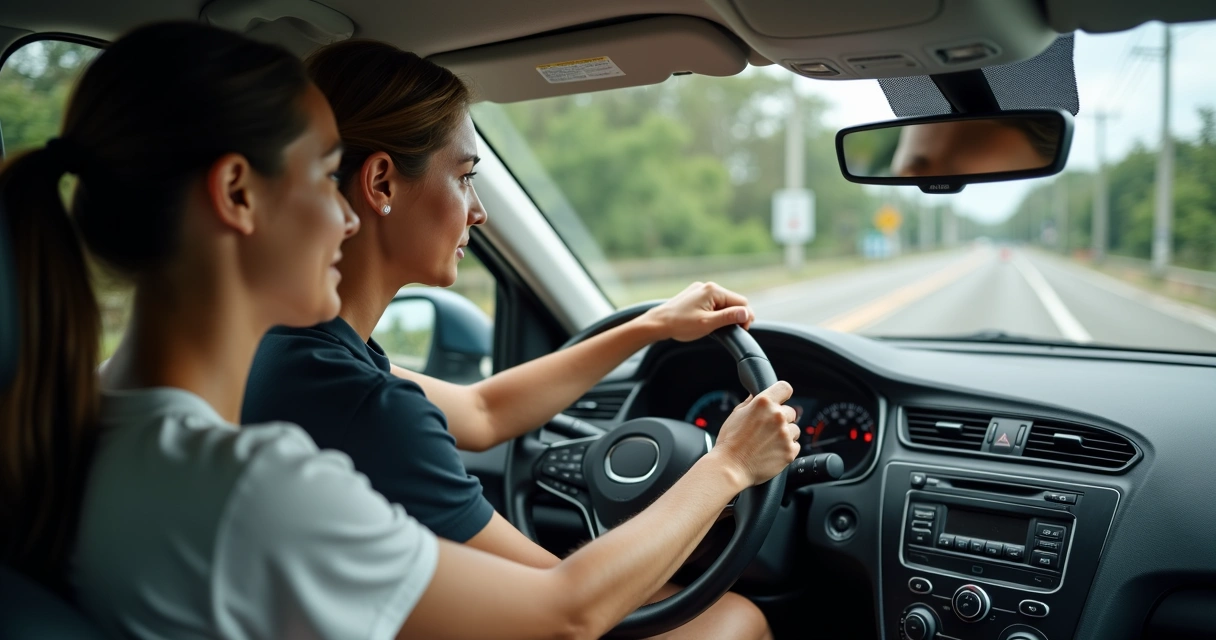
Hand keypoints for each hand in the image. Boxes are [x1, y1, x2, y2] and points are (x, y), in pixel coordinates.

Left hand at [641, 282, 756, 342]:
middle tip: (726, 331)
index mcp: (713, 290)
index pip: (741, 302)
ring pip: (722, 303)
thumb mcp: (708, 323)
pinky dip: (713, 313)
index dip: (744, 317)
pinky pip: (712, 303)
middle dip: (733, 316)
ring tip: (713, 328)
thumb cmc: (680, 324)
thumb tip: (747, 313)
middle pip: (732, 302)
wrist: (658, 323)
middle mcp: (708, 287)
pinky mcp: (695, 296)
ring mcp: (700, 290)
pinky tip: (705, 322)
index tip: (741, 330)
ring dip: (722, 315)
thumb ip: (729, 317)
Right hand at [709, 381, 800, 486]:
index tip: (780, 401)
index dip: (783, 395)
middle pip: (791, 411)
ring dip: (785, 434)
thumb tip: (758, 394)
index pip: (785, 388)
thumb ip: (751, 402)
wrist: (730, 467)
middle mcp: (777, 416)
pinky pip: (795, 445)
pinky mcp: (790, 451)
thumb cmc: (730, 442)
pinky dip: (786, 448)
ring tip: (768, 442)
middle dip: (782, 419)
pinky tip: (771, 451)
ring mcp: (785, 434)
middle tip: (767, 429)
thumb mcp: (736, 414)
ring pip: (794, 429)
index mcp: (763, 403)